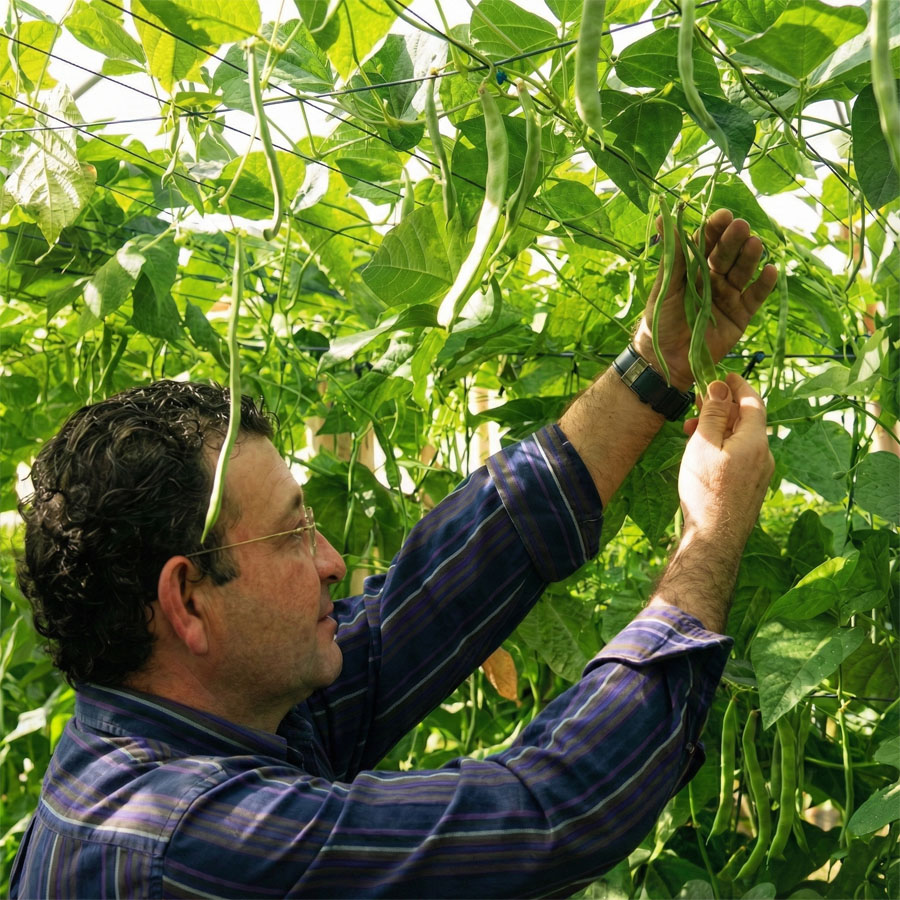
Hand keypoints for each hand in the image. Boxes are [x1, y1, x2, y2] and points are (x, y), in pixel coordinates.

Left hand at [633, 209, 777, 390]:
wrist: (665, 359)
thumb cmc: (660, 320)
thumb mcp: (666, 286)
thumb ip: (672, 254)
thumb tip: (665, 216)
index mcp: (693, 269)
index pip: (707, 243)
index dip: (715, 229)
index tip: (723, 215)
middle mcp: (713, 279)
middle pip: (727, 255)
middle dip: (734, 240)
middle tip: (741, 227)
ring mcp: (729, 296)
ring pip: (743, 272)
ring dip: (750, 257)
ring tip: (755, 244)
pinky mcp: (741, 315)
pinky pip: (755, 297)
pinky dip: (764, 284)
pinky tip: (771, 270)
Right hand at [678, 373, 773, 549]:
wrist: (714, 536)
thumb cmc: (706, 490)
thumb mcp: (704, 444)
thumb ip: (714, 414)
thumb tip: (721, 387)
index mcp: (756, 441)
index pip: (753, 403)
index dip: (740, 386)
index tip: (726, 375)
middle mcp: (764, 455)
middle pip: (747, 421)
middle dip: (724, 409)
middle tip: (700, 403)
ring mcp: (760, 473)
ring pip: (742, 440)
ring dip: (721, 429)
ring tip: (692, 432)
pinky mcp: (752, 487)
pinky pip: (741, 457)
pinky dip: (725, 447)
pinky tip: (704, 455)